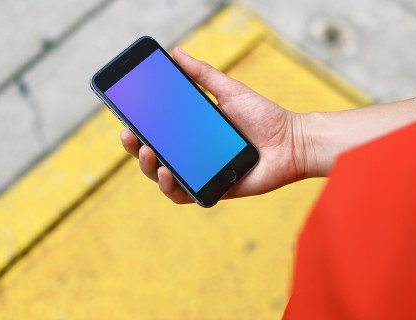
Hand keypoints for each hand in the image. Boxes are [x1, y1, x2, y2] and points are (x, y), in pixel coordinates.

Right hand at [120, 47, 316, 203]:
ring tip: (148, 153)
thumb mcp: (229, 90)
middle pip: (154, 157)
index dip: (138, 129)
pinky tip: (168, 173)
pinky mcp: (213, 190)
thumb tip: (176, 53)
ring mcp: (201, 173)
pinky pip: (184, 195)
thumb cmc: (263, 117)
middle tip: (130, 136)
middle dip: (135, 148)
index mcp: (192, 133)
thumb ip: (202, 74)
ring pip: (163, 178)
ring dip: (149, 168)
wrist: (291, 141)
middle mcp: (193, 154)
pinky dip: (171, 188)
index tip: (125, 119)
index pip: (158, 132)